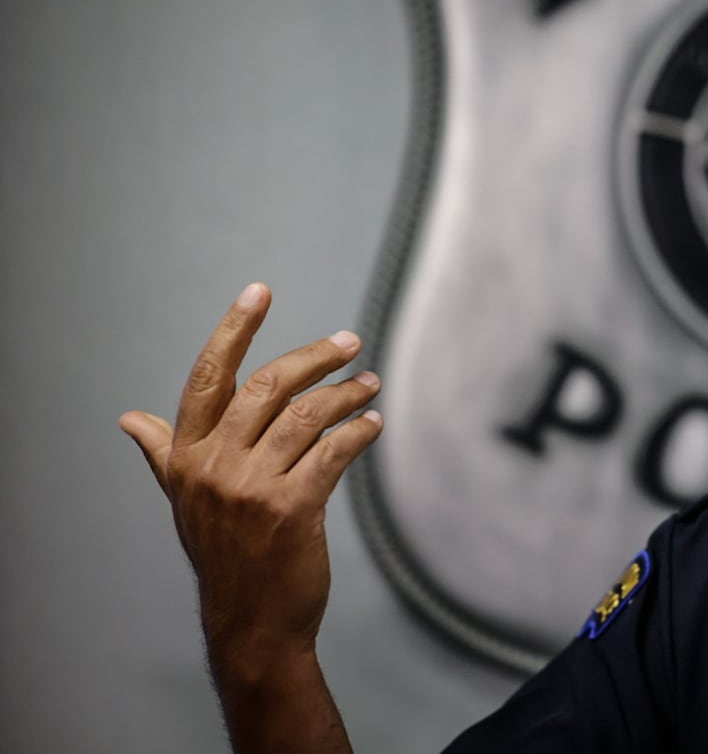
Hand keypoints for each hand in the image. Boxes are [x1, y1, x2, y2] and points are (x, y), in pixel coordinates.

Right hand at [120, 283, 382, 668]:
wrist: (252, 622)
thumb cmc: (226, 553)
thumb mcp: (185, 501)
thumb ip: (164, 453)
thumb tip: (129, 419)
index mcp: (185, 458)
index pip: (208, 377)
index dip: (233, 329)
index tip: (258, 290)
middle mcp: (213, 467)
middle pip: (269, 386)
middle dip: (316, 357)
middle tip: (350, 343)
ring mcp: (251, 488)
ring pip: (308, 416)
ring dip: (347, 394)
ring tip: (370, 385)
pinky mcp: (292, 509)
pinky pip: (334, 452)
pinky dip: (360, 431)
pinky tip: (373, 425)